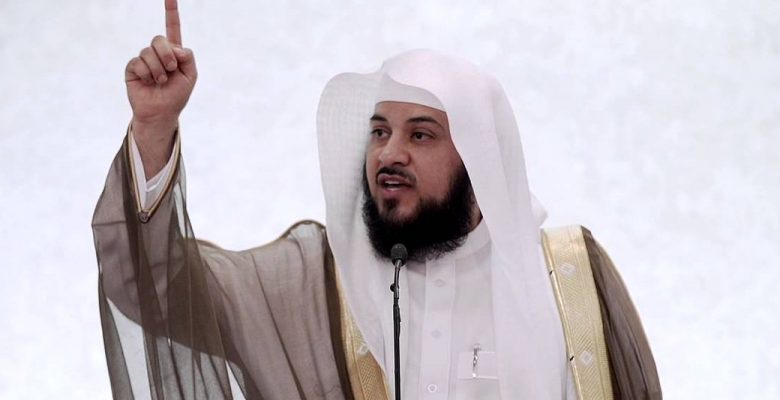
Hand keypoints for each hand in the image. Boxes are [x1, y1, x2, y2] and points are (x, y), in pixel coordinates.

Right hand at [125, 0, 195, 130]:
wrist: (162, 112)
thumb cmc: (177, 95)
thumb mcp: (190, 75)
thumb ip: (187, 56)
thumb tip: (172, 46)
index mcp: (174, 52)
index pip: (172, 28)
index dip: (171, 12)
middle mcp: (158, 53)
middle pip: (159, 39)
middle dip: (167, 55)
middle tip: (172, 69)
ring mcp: (144, 59)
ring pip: (148, 52)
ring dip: (158, 69)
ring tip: (161, 81)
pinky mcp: (133, 68)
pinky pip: (138, 62)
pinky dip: (147, 74)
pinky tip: (149, 82)